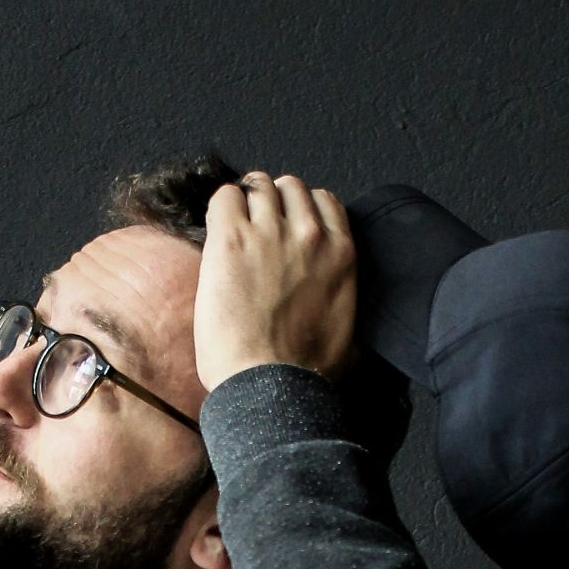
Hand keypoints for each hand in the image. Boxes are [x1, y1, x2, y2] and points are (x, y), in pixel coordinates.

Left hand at [193, 170, 358, 391]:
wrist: (270, 383)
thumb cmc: (307, 369)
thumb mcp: (350, 328)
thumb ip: (345, 296)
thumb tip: (339, 301)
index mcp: (341, 252)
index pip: (324, 200)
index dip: (301, 210)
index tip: (287, 226)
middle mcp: (309, 233)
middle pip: (290, 187)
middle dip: (273, 202)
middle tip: (257, 228)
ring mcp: (270, 232)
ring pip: (258, 185)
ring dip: (246, 202)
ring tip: (235, 229)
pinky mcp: (232, 239)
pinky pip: (225, 196)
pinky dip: (221, 206)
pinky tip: (218, 232)